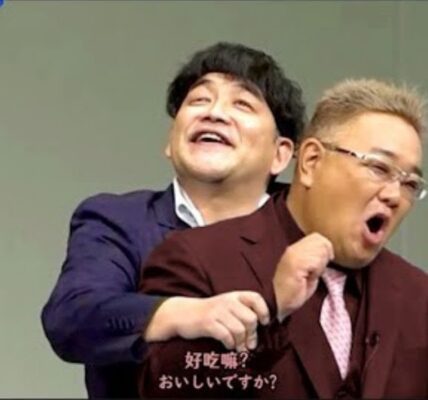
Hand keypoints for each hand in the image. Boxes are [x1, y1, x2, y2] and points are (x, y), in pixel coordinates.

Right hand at [144, 291, 269, 351]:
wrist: (183, 313)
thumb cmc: (210, 313)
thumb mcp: (226, 306)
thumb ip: (242, 312)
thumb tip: (259, 331)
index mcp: (234, 296)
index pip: (256, 298)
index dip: (263, 311)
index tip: (263, 323)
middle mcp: (227, 301)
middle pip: (250, 319)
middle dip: (252, 335)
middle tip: (249, 344)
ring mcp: (217, 311)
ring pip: (240, 330)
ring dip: (241, 343)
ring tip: (239, 349)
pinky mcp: (208, 322)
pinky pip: (226, 336)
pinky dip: (229, 344)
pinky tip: (228, 345)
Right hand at [273, 232, 333, 320]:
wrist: (278, 302)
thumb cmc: (294, 291)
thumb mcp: (307, 271)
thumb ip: (315, 258)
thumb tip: (328, 251)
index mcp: (295, 248)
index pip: (317, 237)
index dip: (325, 249)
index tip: (321, 264)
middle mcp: (293, 248)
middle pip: (321, 240)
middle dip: (324, 255)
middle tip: (316, 271)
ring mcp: (293, 255)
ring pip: (320, 249)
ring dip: (321, 263)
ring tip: (311, 274)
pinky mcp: (295, 264)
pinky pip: (316, 261)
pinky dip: (317, 270)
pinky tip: (309, 278)